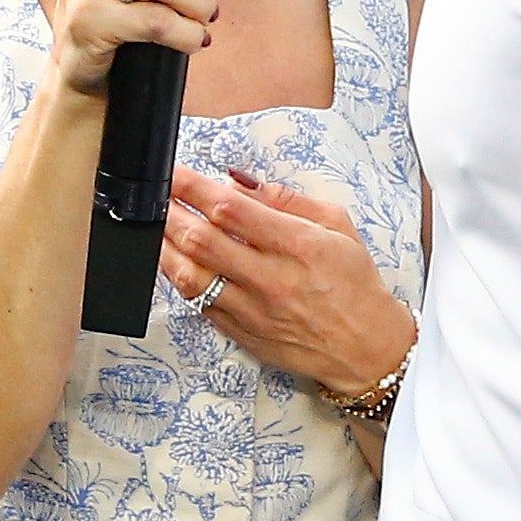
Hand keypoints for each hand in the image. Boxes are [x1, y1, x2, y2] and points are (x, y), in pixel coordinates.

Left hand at [160, 163, 410, 395]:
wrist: (365, 347)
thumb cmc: (354, 284)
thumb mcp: (337, 226)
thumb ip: (286, 200)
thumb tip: (240, 183)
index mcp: (298, 246)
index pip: (231, 209)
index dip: (193, 187)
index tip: (175, 173)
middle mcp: (272, 279)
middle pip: (202, 240)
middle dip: (170, 212)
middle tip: (156, 195)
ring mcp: (252, 310)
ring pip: (191, 275)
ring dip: (165, 247)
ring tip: (155, 226)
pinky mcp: (241, 332)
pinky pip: (198, 303)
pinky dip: (179, 278)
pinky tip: (171, 260)